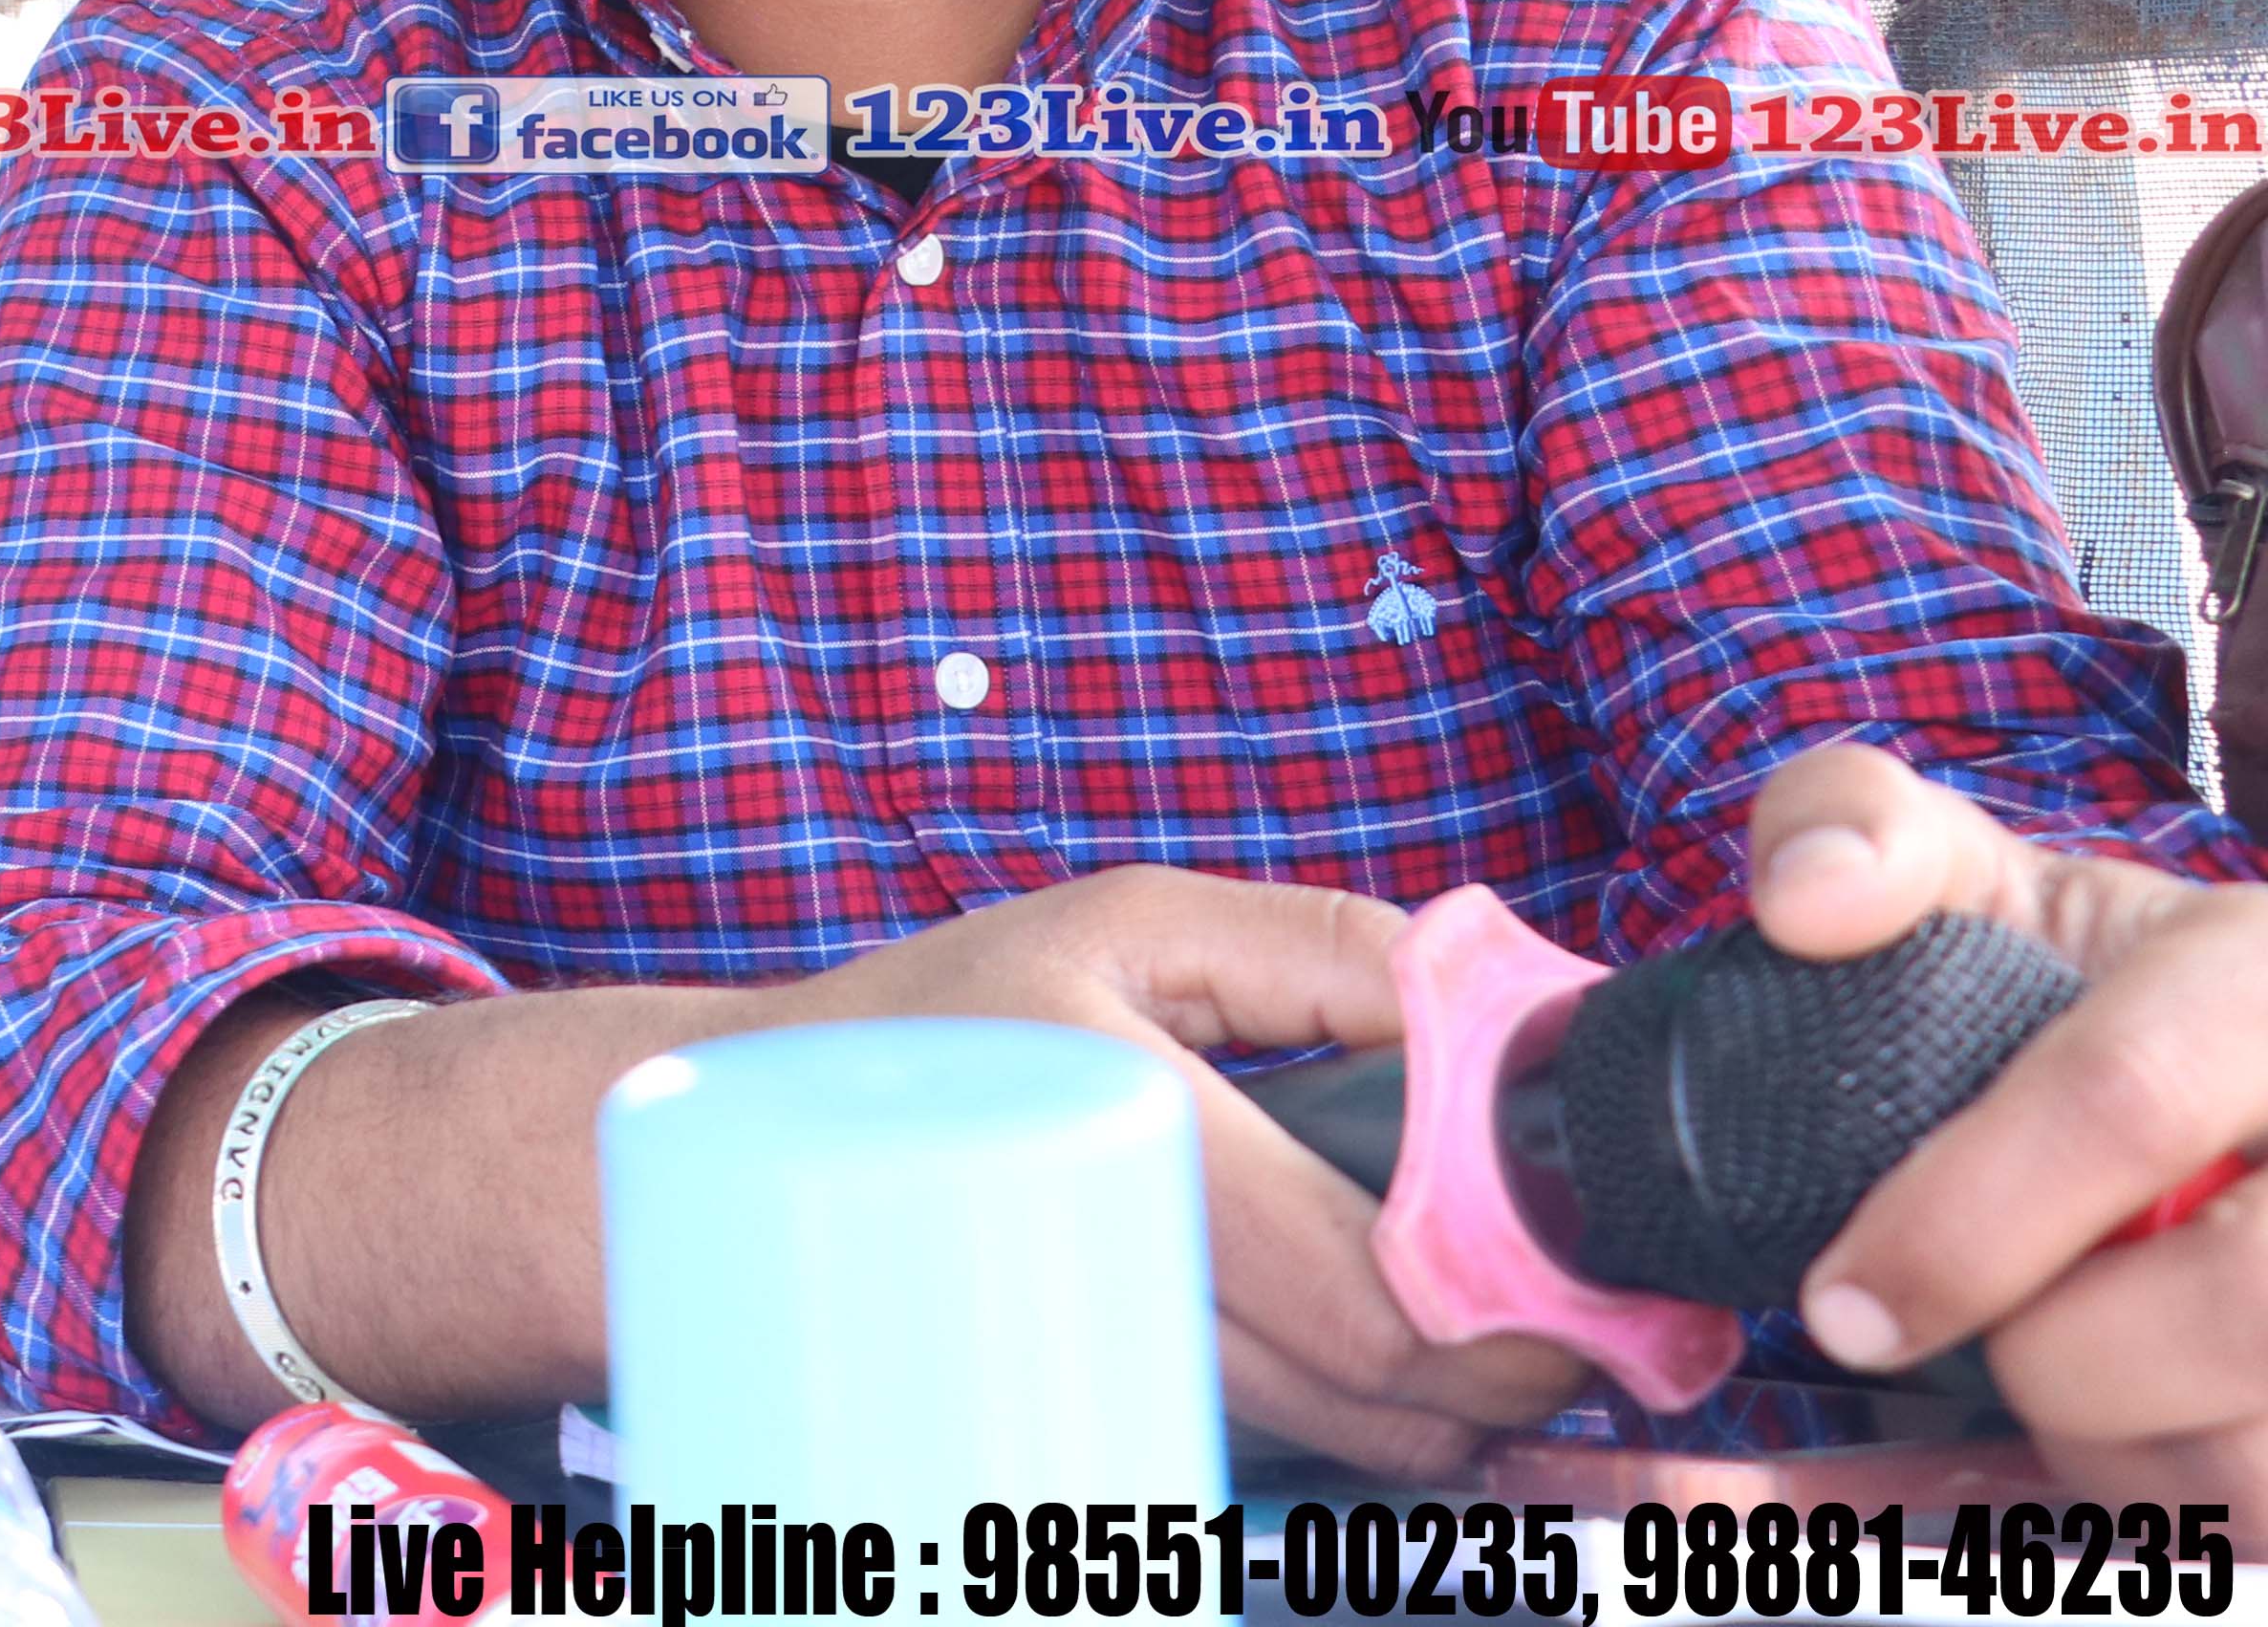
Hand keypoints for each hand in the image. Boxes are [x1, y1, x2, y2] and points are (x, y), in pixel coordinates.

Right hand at [752, 863, 1592, 1476]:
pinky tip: (1406, 1388)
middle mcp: (1116, 1247)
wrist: (776, 1121)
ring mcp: (1100, 1339)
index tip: (1585, 1291)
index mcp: (1133, 1114)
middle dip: (1505, 1376)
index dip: (1503, 1309)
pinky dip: (1365, 1429)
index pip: (1364, 1283)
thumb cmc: (955, 1006)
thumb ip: (1324, 951)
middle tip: (1577, 1333)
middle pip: (1366, 1385)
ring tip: (1506, 1357)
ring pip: (1330, 1436)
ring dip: (1443, 1417)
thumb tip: (1490, 997)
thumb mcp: (1136, 920)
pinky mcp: (1095, 1386)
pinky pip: (1269, 1440)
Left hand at [1749, 742, 2267, 1495]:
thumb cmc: (2077, 987)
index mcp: (2262, 979)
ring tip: (2080, 1366)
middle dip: (2065, 1360)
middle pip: (2239, 1313)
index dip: (1967, 1223)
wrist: (2228, 1064)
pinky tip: (2148, 1426)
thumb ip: (1855, 828)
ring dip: (2132, 1446)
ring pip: (2265, 1455)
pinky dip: (2180, 1500)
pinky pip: (2267, 1517)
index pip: (2128, 1099)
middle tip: (1987, 1343)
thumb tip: (1807, 899)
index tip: (1846, 1307)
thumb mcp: (1977, 877)